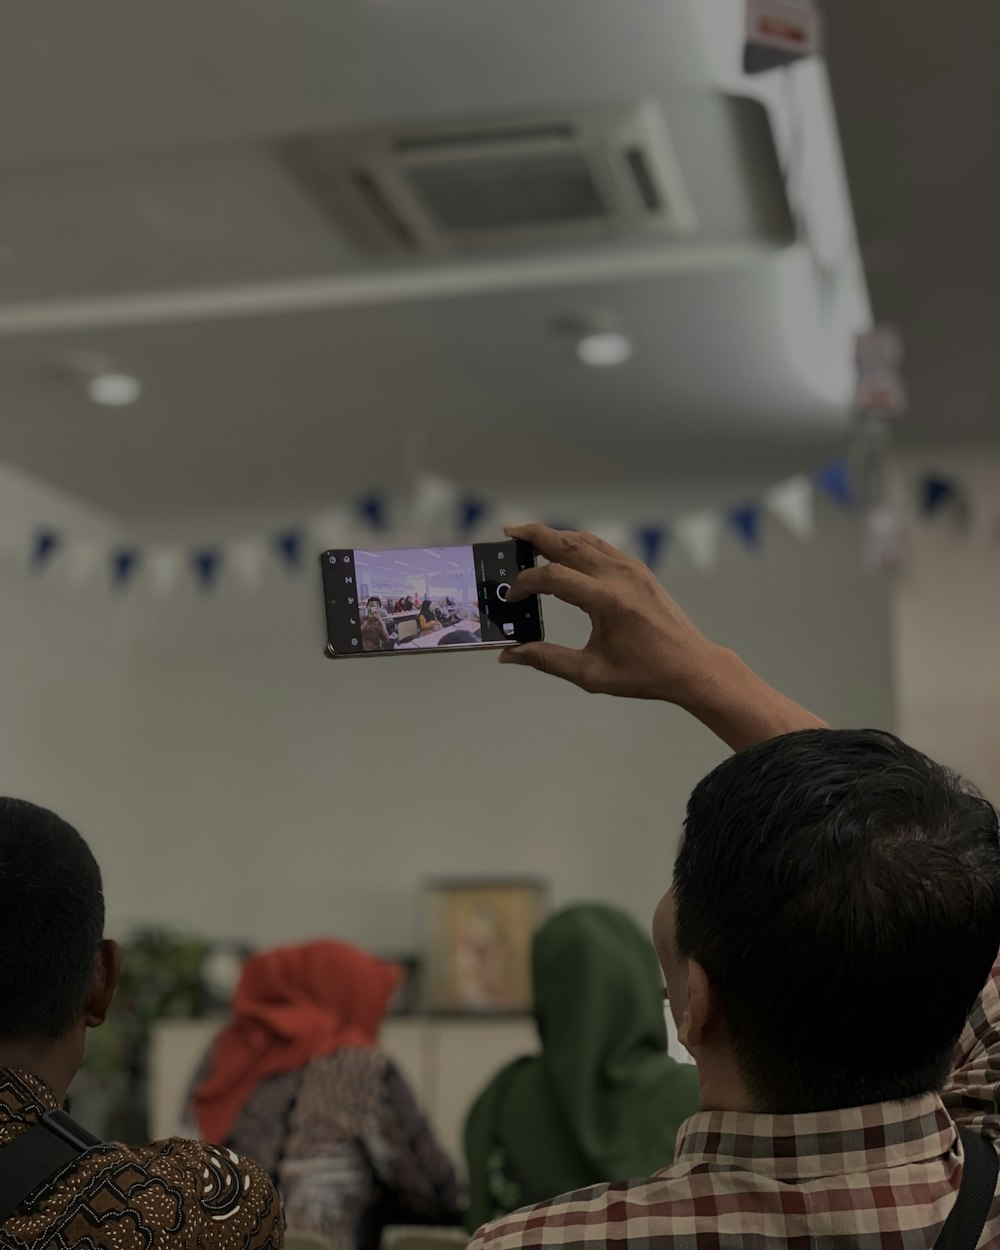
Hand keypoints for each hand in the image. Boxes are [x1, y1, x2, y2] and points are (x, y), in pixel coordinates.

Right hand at [499, 524, 723, 705]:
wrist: (691, 665)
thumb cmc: (645, 673)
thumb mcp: (591, 674)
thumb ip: (547, 660)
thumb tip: (510, 654)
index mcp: (608, 601)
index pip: (554, 577)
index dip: (525, 583)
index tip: (511, 598)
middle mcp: (619, 576)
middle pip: (568, 544)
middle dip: (534, 536)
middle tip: (508, 531)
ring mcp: (632, 569)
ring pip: (585, 540)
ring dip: (556, 536)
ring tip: (529, 537)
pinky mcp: (639, 570)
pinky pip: (601, 548)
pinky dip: (577, 544)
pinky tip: (563, 551)